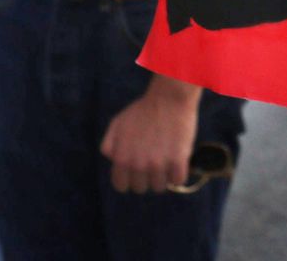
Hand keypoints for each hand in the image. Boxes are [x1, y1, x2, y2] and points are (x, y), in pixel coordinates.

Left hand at [100, 76, 200, 192]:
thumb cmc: (143, 110)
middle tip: (152, 164)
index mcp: (121, 158)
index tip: (136, 173)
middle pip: (141, 188)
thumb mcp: (117, 123)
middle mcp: (138, 164)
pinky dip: (178, 174)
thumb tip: (112, 160)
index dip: (128, 180)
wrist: (169, 98)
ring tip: (165, 162)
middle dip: (145, 178)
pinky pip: (178, 181)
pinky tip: (177, 162)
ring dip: (162, 176)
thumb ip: (109, 144)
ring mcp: (158, 164)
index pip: (121, 186)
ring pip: (159, 187)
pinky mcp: (177, 161)